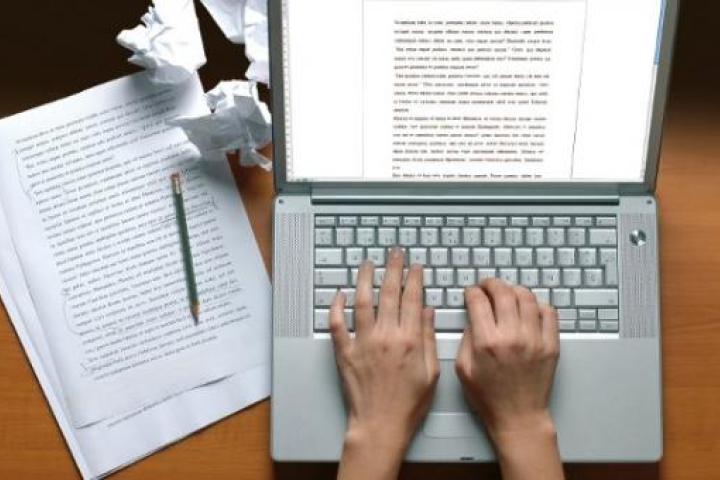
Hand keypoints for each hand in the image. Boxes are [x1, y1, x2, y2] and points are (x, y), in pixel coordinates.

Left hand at [331, 248, 438, 479]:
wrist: (381, 425)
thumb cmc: (408, 404)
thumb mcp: (431, 372)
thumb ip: (427, 338)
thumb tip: (426, 312)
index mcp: (409, 340)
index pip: (412, 300)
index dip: (414, 279)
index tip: (415, 266)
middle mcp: (385, 336)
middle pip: (389, 293)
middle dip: (393, 269)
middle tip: (395, 254)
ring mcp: (363, 343)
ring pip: (362, 301)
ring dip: (364, 279)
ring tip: (367, 264)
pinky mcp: (345, 352)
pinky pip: (337, 324)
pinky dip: (336, 307)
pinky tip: (339, 294)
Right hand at [455, 279, 563, 479]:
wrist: (518, 417)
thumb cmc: (489, 397)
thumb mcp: (463, 368)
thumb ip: (466, 337)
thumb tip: (473, 315)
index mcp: (487, 342)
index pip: (478, 301)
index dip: (472, 291)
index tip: (471, 292)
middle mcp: (512, 337)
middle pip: (503, 292)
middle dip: (492, 284)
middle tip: (487, 286)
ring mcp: (535, 339)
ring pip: (527, 297)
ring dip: (514, 290)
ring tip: (508, 294)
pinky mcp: (551, 345)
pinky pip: (549, 312)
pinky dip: (537, 304)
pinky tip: (528, 309)